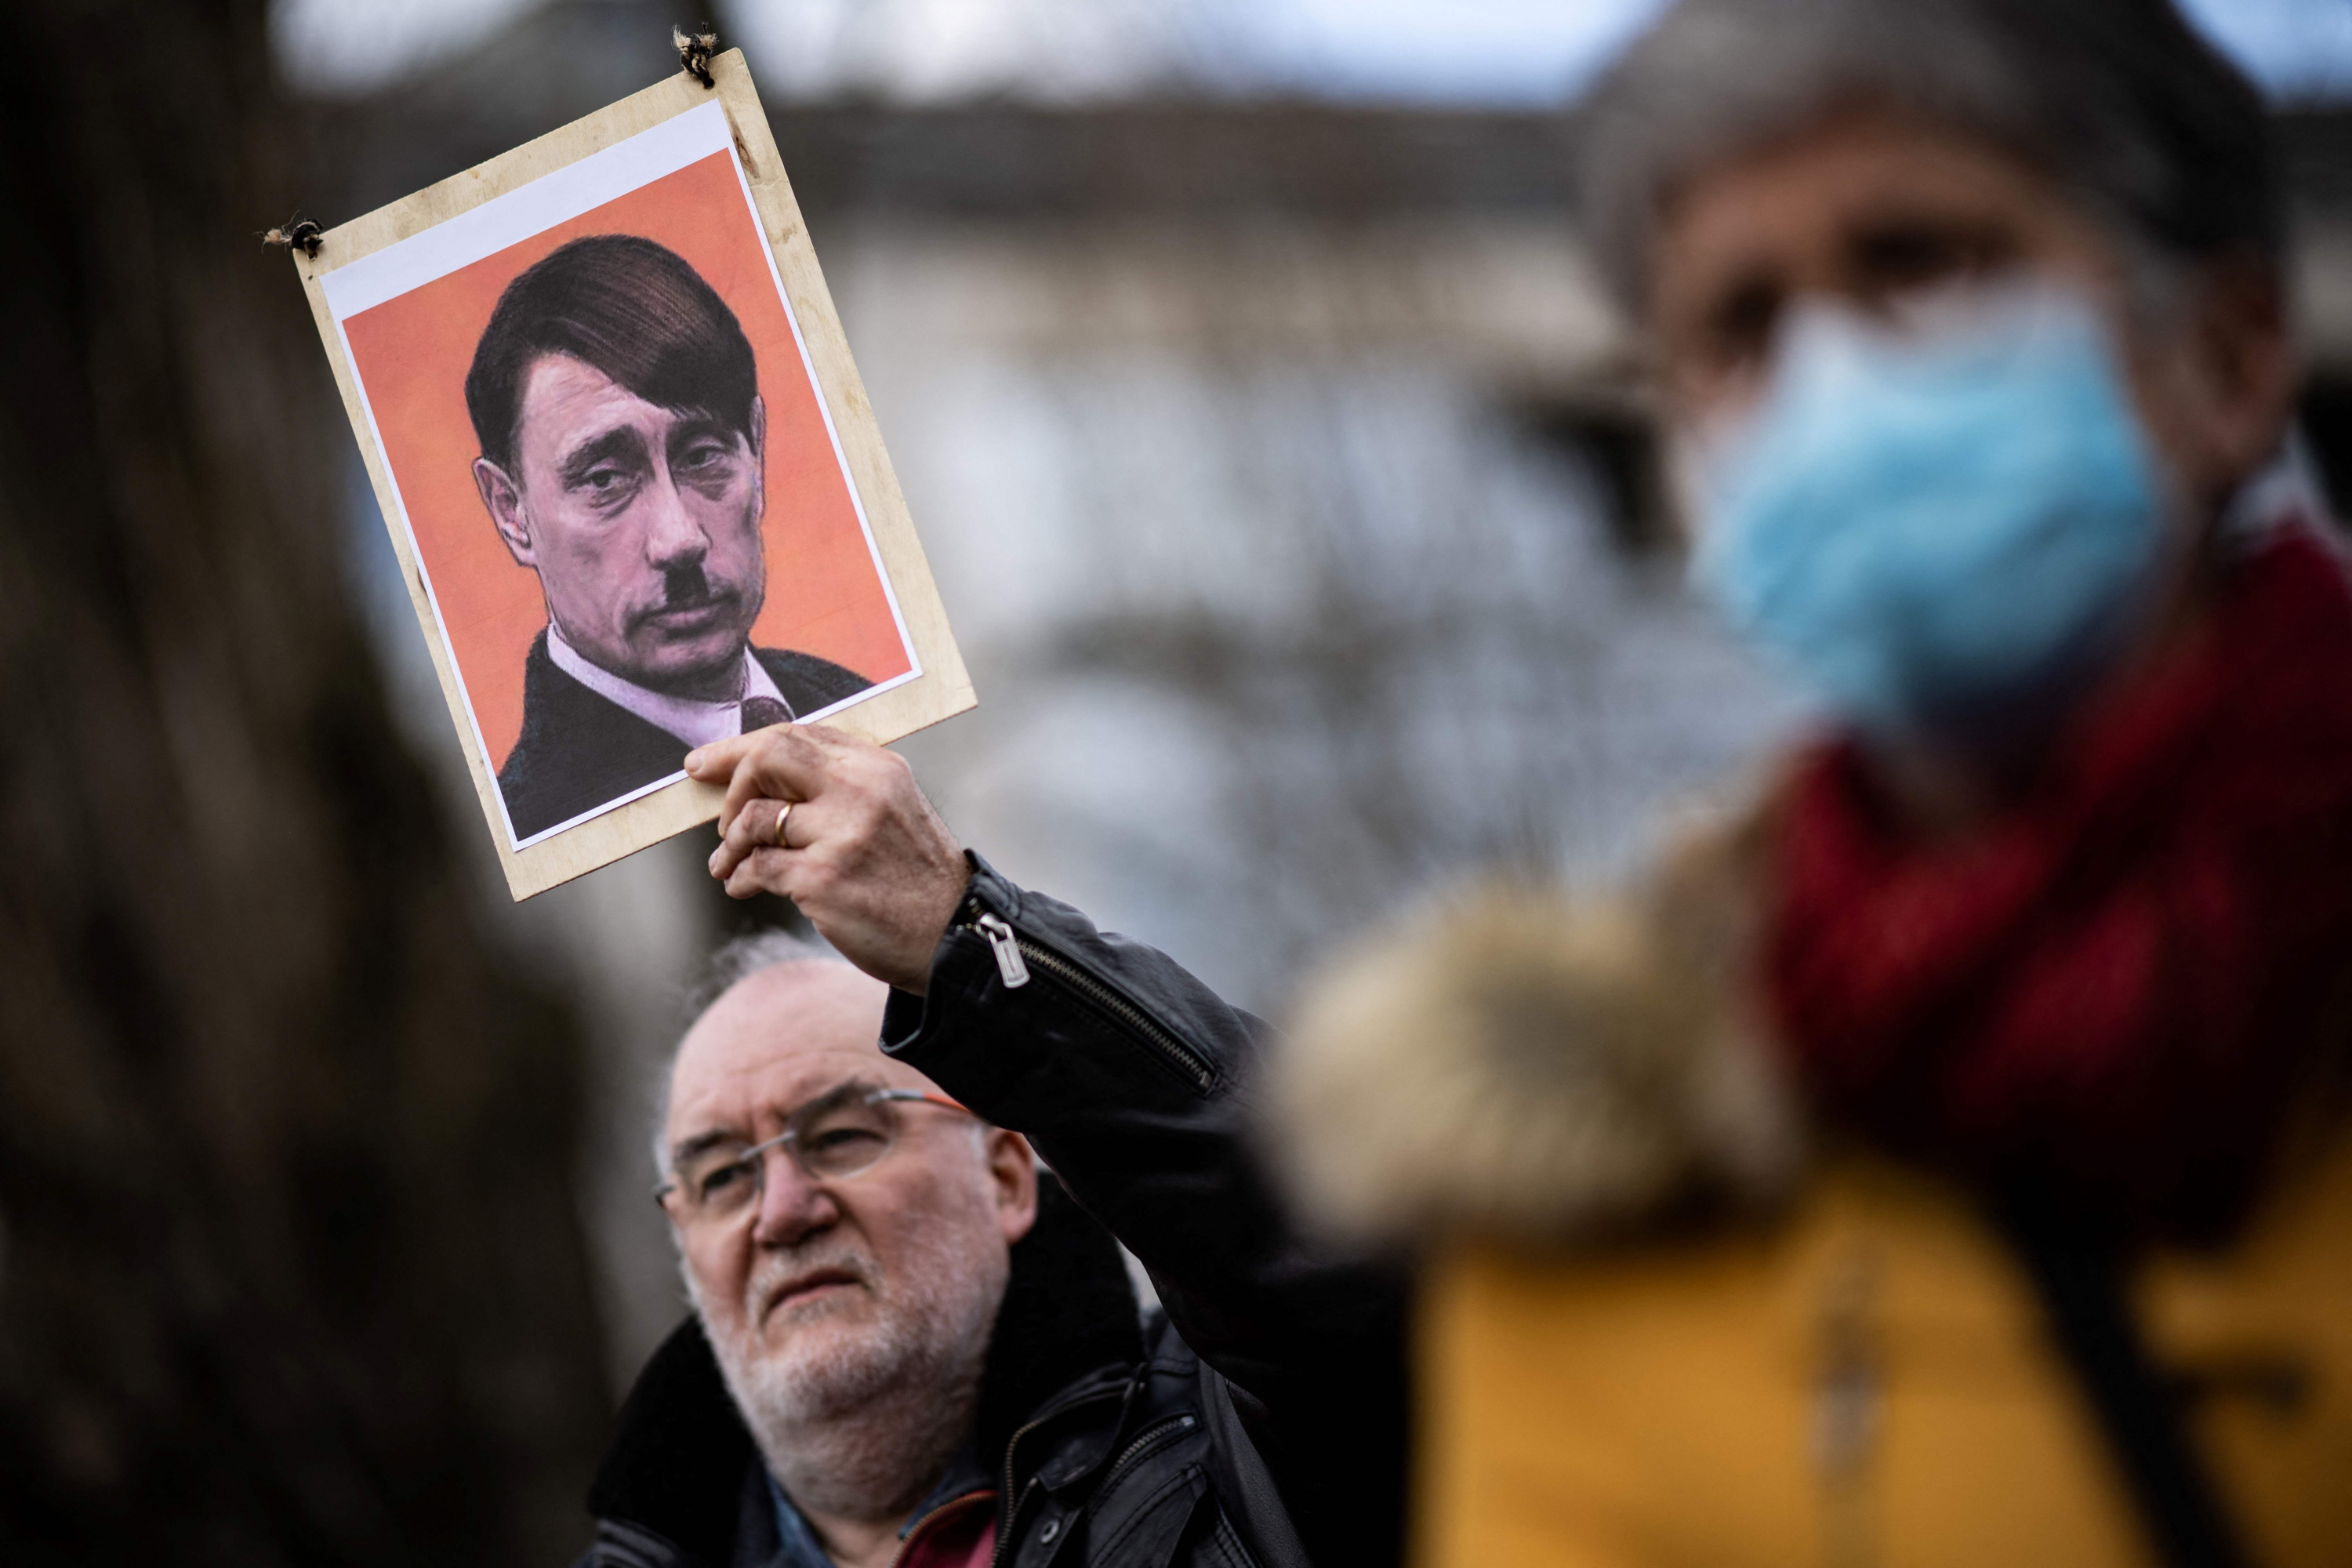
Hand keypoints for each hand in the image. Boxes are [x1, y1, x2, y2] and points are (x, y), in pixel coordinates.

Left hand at [685, 726, 967, 993]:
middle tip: (722, 817)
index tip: (706, 762)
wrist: (954, 935)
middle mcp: (860, 791)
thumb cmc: (917, 878)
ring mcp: (841, 834)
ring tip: (727, 865)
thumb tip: (760, 781)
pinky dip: (740, 878)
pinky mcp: (823, 879)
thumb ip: (840, 787)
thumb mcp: (893, 810)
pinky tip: (742, 887)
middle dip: (730, 784)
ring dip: (729, 845)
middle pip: (768, 757)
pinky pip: (758, 867)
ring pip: (754, 818)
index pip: (795, 735)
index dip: (740, 747)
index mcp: (876, 767)